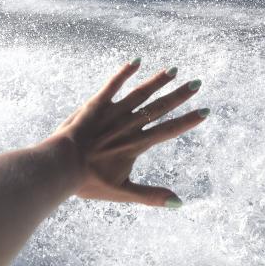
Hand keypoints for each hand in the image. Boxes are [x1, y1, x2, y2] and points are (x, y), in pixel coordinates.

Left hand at [52, 59, 209, 207]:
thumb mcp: (122, 192)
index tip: (204, 111)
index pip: (167, 130)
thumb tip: (179, 203)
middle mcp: (127, 126)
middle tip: (197, 83)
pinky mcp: (95, 105)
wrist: (60, 166)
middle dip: (179, 96)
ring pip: (139, 94)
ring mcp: (111, 113)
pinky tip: (135, 61)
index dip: (187, 121)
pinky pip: (112, 85)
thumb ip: (151, 195)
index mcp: (135, 145)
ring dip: (157, 81)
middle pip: (158, 108)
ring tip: (173, 70)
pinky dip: (124, 73)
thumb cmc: (88, 182)